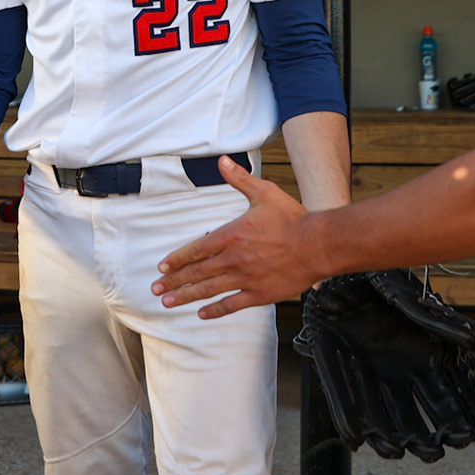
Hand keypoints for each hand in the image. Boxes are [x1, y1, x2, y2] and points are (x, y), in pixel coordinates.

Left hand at [150, 155, 320, 318]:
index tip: (162, 267)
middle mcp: (234, 260)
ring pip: (209, 290)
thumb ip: (240, 179)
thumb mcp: (265, 193)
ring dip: (186, 297)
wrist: (318, 245)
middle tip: (156, 289)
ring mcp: (245, 279)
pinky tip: (202, 313)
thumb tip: (222, 161)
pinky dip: (215, 310)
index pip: (196, 249)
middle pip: (197, 272)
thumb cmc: (292, 218)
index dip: (177, 259)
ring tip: (168, 302)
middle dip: (174, 281)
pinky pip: (232, 304)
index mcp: (232, 236)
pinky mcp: (259, 295)